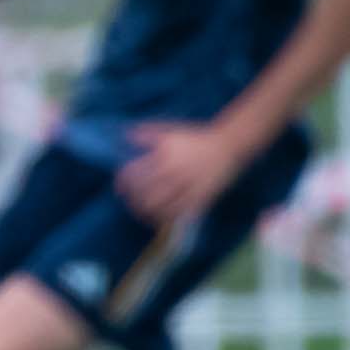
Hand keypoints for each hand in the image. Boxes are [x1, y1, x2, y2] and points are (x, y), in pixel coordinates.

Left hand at [117, 122, 242, 228]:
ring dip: (146, 212)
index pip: (135, 174)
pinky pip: (179, 214)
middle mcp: (175, 172)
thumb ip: (147, 133)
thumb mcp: (170, 130)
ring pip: (160, 207)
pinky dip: (164, 219)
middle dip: (132, 200)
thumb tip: (125, 137)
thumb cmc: (196, 138)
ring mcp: (189, 187)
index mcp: (165, 156)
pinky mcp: (201, 198)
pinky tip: (158, 219)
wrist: (229, 145)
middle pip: (145, 194)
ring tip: (141, 212)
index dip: (123, 183)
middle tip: (129, 201)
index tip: (120, 187)